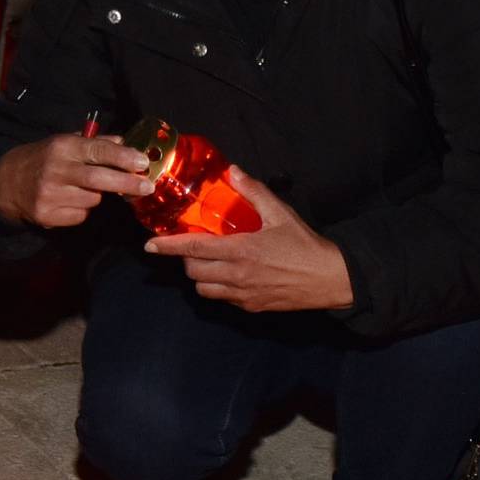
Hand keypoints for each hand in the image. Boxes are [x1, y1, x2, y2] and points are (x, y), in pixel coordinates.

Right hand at [0, 131, 152, 229]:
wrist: (7, 182)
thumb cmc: (44, 159)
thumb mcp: (65, 143)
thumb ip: (96, 143)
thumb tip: (126, 142)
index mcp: (62, 147)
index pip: (97, 151)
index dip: (123, 158)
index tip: (142, 163)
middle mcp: (56, 170)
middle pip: (98, 180)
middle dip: (126, 184)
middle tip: (147, 187)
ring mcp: (50, 195)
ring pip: (92, 200)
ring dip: (97, 196)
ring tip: (81, 188)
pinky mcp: (47, 216)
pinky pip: (80, 215)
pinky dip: (82, 210)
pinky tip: (69, 201)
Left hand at [145, 171, 353, 312]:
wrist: (329, 279)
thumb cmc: (305, 245)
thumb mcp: (280, 213)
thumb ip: (253, 191)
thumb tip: (233, 171)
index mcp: (241, 251)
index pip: (194, 249)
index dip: (168, 247)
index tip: (150, 245)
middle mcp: (236, 276)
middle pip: (193, 271)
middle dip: (187, 259)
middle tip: (196, 246)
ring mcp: (242, 295)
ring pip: (203, 290)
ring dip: (200, 276)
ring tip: (211, 262)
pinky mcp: (251, 307)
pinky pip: (223, 299)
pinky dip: (218, 288)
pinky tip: (231, 275)